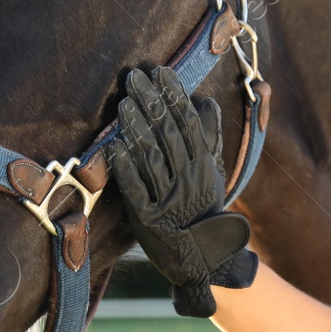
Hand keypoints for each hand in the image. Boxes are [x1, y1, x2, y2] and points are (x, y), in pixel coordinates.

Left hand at [107, 67, 258, 316]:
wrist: (205, 259)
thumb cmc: (205, 209)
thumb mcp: (214, 172)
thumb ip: (210, 136)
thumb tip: (204, 101)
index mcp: (204, 164)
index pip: (188, 122)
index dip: (174, 95)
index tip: (160, 72)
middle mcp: (188, 178)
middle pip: (168, 133)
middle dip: (150, 102)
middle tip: (133, 77)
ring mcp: (169, 199)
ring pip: (151, 157)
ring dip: (136, 128)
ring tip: (122, 104)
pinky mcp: (149, 219)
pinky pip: (137, 190)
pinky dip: (127, 168)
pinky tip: (116, 146)